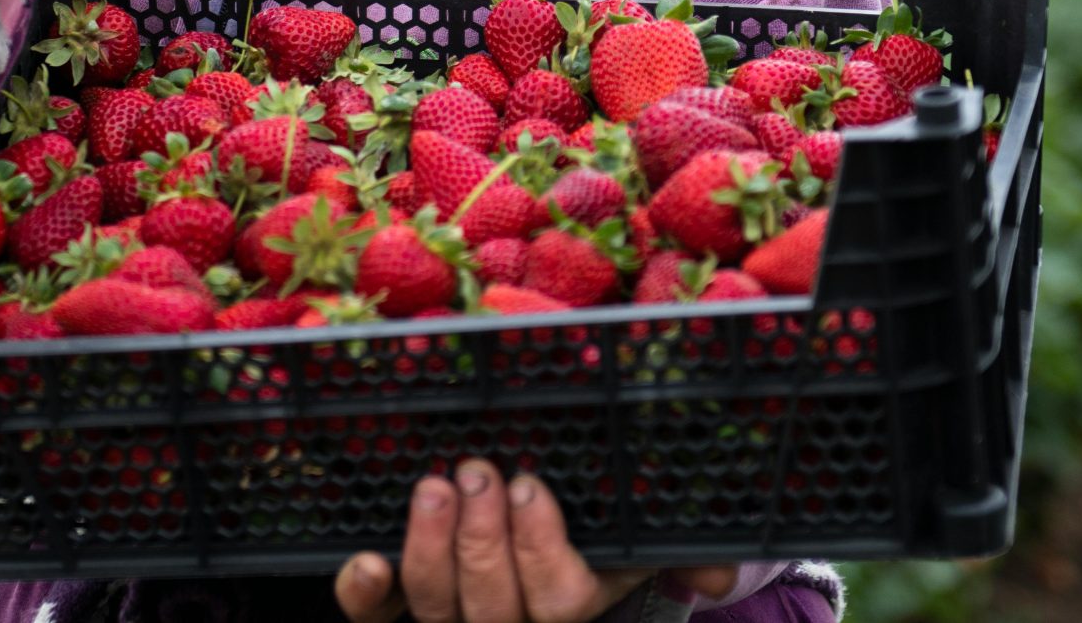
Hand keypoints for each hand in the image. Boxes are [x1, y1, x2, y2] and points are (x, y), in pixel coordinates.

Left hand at [334, 463, 737, 622]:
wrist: (542, 543)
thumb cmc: (596, 529)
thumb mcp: (646, 538)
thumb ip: (687, 552)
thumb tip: (715, 572)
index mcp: (576, 604)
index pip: (561, 602)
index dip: (541, 549)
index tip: (530, 485)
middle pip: (495, 611)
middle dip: (483, 542)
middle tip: (478, 473)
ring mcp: (457, 621)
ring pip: (437, 612)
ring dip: (430, 550)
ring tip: (434, 488)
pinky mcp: (402, 612)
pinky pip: (378, 621)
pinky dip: (366, 597)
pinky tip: (366, 562)